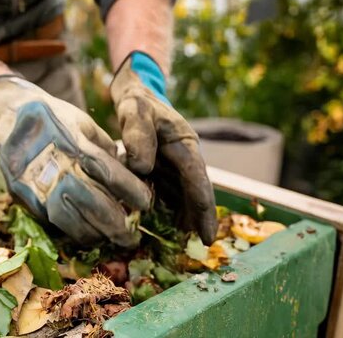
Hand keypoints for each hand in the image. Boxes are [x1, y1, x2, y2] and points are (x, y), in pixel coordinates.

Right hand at [0, 76, 151, 247]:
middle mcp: (52, 164)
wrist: (10, 119)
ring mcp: (34, 184)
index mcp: (71, 142)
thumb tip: (131, 174)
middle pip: (90, 201)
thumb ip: (106, 150)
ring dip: (95, 234)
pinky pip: (52, 222)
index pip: (107, 171)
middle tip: (133, 236)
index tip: (146, 203)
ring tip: (113, 239)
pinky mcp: (24, 198)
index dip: (130, 190)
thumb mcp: (84, 124)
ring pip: (69, 219)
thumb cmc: (55, 119)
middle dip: (116, 224)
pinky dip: (74, 231)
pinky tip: (90, 234)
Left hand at [110, 51, 217, 243]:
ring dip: (179, 219)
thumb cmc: (137, 101)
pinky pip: (164, 193)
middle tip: (195, 249)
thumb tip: (142, 168)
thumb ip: (138, 135)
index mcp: (185, 145)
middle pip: (193, 195)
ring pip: (179, 197)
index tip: (207, 236)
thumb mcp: (135, 110)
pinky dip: (162, 210)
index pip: (198, 182)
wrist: (134, 93)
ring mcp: (172, 165)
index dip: (203, 211)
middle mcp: (183, 158)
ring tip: (176, 245)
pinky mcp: (160, 169)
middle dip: (196, 221)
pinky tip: (156, 228)